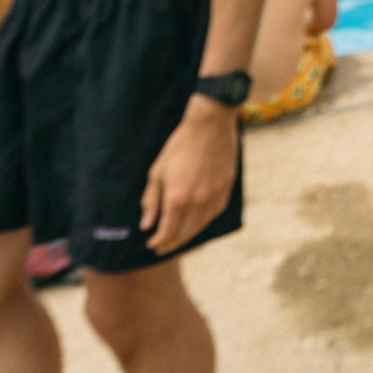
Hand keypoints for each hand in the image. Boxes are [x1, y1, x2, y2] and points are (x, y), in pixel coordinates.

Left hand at [140, 98, 237, 253]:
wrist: (211, 126)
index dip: (158, 241)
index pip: (167, 232)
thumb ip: (151, 201)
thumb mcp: (158, 172)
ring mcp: (214, 197)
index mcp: (177, 198)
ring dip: (187, 235)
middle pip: (184, 234)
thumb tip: (146, 225)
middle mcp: (197, 202)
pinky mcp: (226, 190)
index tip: (151, 244)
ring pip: (200, 227)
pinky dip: (202, 222)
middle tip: (162, 247)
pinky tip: (195, 221)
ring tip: (177, 236)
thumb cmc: (180, 146)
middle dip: (171, 243)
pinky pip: (213, 214)